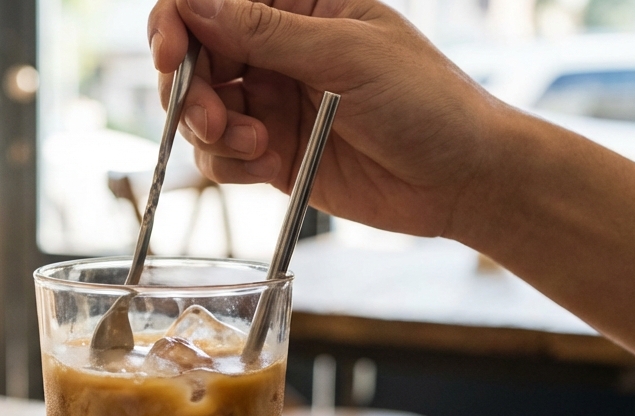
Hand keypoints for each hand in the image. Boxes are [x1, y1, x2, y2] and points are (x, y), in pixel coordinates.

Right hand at [147, 0, 502, 237]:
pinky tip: (268, 167)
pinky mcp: (274, 154)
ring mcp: (274, 102)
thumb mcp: (345, 55)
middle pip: (195, 57)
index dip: (178, 22)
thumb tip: (193, 2)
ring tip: (256, 146)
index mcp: (300, 5)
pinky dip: (230, 164)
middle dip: (190, 90)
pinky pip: (222, 156)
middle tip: (211, 120)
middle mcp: (278, 50)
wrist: (462, 179)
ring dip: (212, 132)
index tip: (172, 55)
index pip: (212, 0)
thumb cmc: (427, 102)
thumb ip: (264, 31)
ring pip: (200, 111)